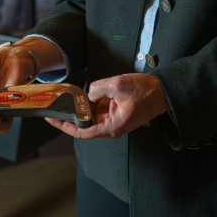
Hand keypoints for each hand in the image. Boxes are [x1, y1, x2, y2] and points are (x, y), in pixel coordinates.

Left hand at [45, 74, 170, 138]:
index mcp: (112, 126)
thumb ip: (98, 88)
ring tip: (64, 99)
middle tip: (53, 106)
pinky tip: (80, 95)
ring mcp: (112, 119)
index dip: (65, 126)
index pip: (82, 132)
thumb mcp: (119, 85)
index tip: (52, 119)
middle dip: (68, 115)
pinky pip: (97, 108)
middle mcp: (111, 126)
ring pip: (89, 115)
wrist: (164, 91)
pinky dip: (88, 102)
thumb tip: (88, 93)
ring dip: (79, 108)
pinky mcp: (114, 112)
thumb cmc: (147, 92)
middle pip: (83, 124)